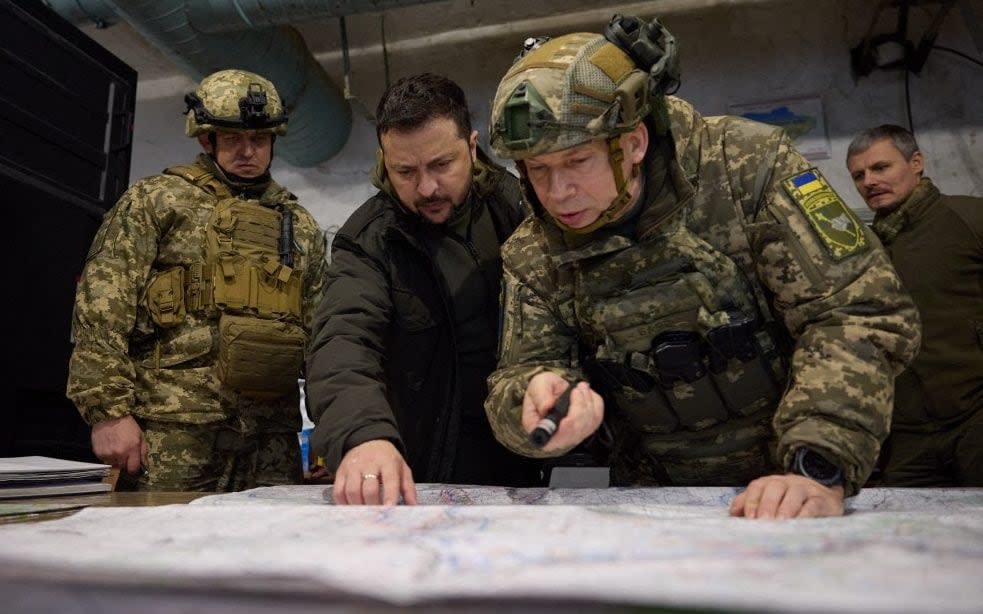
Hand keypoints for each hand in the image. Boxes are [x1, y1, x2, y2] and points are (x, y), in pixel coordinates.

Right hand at [90, 415, 146, 474]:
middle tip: (125, 453)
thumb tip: (144, 465)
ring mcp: (108, 454)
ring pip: (114, 464)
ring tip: (117, 449)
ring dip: (116, 460)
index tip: (134, 467)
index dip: (134, 469)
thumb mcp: (140, 435)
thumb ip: (143, 451)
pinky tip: (109, 447)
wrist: (109, 416)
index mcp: (132, 449)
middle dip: (126, 463)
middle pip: (123, 467)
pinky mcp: (98, 453)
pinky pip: (105, 460)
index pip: (133, 469)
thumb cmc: (127, 425)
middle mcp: (119, 453)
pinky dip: (108, 456)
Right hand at [333, 439, 416, 505]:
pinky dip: (344, 503)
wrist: (368, 442)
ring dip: (358, 506)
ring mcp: (353, 467)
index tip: (389, 509)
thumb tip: (413, 506)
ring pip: (352, 491)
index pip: (389, 480)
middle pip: (369, 489)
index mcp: (387, 462)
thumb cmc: (387, 459)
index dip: (389, 496)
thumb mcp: (402, 469)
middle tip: (377, 515)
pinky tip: (352, 506)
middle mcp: (369, 464)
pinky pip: (339, 491)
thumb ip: (408, 489)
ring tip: (364, 512)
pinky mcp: (341, 472)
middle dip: (373, 505)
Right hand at [522, 373, 603, 452]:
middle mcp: (556, 438)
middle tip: (576, 390)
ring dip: (587, 402)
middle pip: (576, 431)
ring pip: (588, 424)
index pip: (554, 439)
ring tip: (580, 388)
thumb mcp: (536, 386)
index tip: (567, 420)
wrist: (552, 390)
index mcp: (539, 431)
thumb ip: (540, 396)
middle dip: (579, 407)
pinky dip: (595, 403)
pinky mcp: (585, 430)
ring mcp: (572, 436)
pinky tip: (586, 394)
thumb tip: (547, 406)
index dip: (564, 431)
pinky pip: (597, 418)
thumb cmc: (542, 391)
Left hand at [729, 473, 844, 518]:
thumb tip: (732, 515)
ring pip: (794, 493)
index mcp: (769, 483)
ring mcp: (805, 489)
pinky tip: (799, 524)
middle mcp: (786, 483)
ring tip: (780, 523)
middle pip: (774, 487)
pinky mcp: (822, 500)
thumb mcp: (768, 502)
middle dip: (767, 504)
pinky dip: (806, 513)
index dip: (751, 501)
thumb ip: (748, 505)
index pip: (757, 487)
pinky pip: (813, 504)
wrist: (824, 498)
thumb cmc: (788, 503)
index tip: (748, 518)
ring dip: (786, 508)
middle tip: (763, 521)